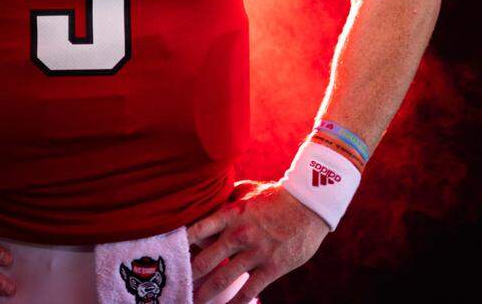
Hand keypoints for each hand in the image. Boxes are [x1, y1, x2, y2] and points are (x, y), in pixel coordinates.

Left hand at [186, 179, 329, 303]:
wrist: (310, 204)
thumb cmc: (276, 195)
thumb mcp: (247, 190)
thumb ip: (227, 199)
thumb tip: (208, 204)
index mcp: (230, 214)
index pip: (197, 230)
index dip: (182, 244)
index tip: (171, 255)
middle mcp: (238, 234)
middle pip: (205, 260)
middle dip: (189, 275)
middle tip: (177, 285)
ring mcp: (255, 252)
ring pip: (223, 279)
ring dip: (206, 293)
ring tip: (193, 301)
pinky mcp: (272, 268)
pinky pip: (249, 290)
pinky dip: (235, 302)